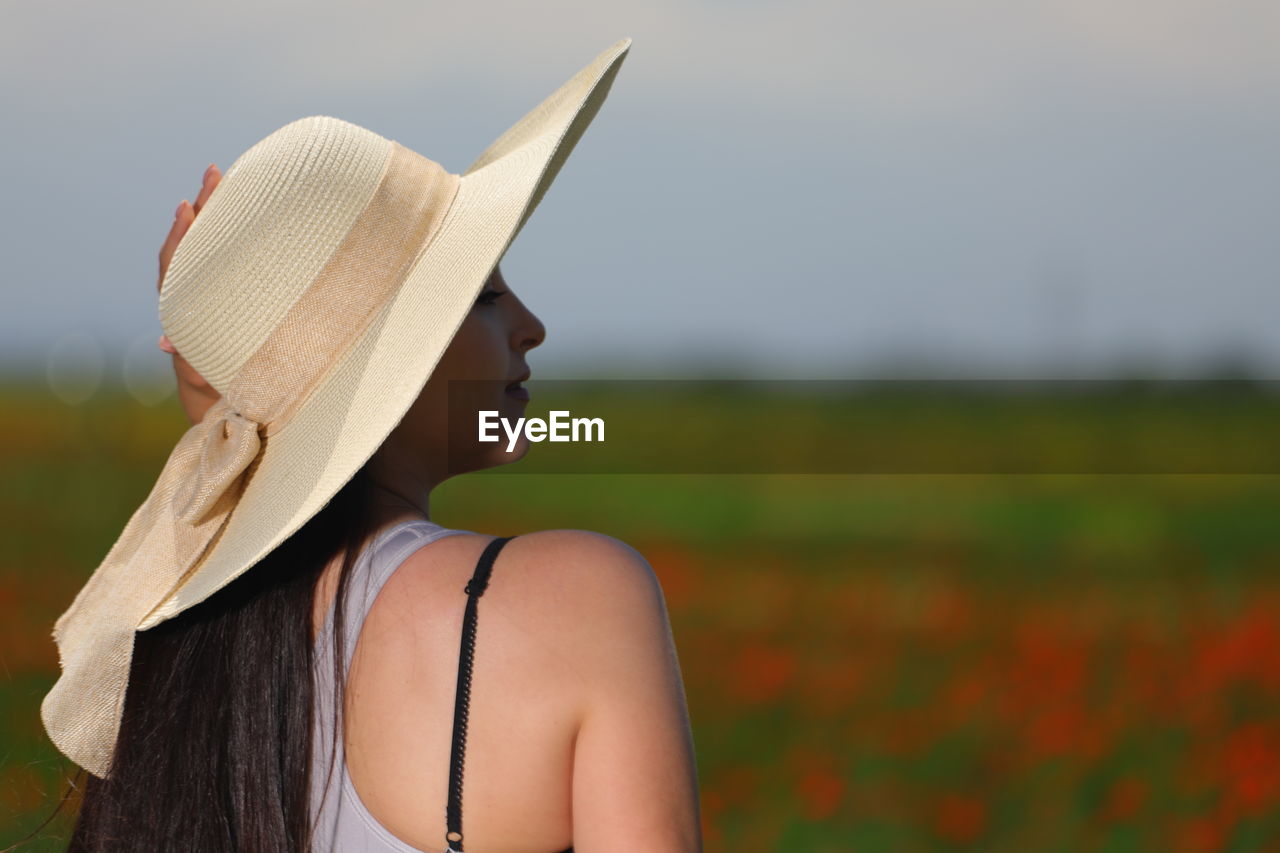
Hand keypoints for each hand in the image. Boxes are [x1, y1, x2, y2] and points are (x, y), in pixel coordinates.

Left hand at [158, 164, 222, 424]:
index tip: (186, 206)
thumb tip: (163, 343)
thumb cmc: (214, 383)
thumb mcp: (200, 372)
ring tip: (230, 178)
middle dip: (202, 205)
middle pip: (191, 240)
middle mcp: (191, 289)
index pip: (175, 261)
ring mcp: (209, 284)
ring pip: (208, 242)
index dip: (181, 234)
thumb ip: (187, 358)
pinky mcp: (226, 285)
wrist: (217, 390)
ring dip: (217, 210)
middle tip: (214, 172)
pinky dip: (231, 228)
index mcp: (181, 305)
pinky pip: (225, 251)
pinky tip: (247, 207)